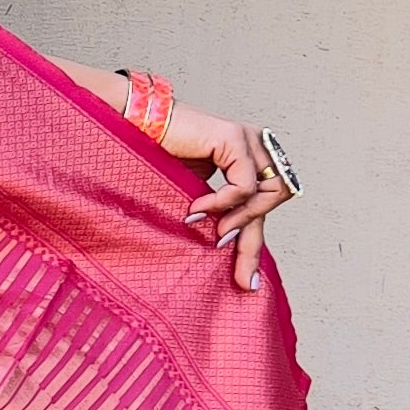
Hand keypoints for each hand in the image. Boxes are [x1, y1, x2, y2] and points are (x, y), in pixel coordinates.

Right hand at [155, 100, 291, 292]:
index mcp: (249, 158)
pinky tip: (197, 209)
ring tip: (214, 232)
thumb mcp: (198, 197)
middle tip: (237, 274)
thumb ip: (221, 214)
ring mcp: (248, 139)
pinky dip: (223, 204)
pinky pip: (244, 185)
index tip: (247, 281)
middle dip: (254, 240)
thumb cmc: (157, 159)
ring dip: (241, 220)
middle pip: (275, 199)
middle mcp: (255, 146)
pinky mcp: (234, 137)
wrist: (134, 128)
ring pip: (269, 193)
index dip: (255, 243)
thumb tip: (230, 249)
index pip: (265, 203)